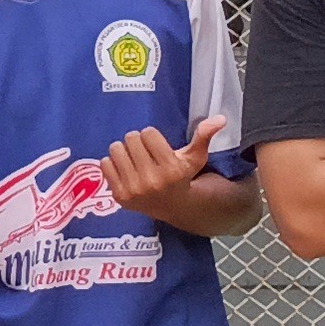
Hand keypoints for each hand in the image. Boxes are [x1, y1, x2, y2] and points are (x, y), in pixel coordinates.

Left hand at [103, 117, 223, 222]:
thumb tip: (220, 118)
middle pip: (131, 138)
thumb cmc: (183, 176)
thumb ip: (204, 136)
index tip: (156, 144)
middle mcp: (152, 180)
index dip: (151, 136)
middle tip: (144, 151)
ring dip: (123, 150)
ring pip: (116, 149)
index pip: (148, 133)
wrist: (172, 206)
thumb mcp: (196, 157)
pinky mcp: (119, 196)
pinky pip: (104, 164)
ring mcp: (134, 190)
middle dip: (137, 141)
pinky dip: (112, 163)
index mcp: (171, 168)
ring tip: (133, 158)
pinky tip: (125, 169)